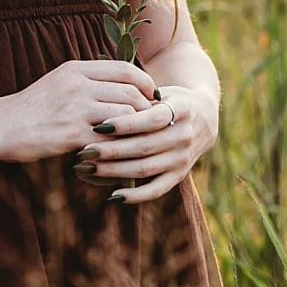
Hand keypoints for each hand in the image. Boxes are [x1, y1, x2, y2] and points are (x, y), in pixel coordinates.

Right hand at [0, 59, 157, 163]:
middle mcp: (77, 84)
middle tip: (151, 125)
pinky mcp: (71, 134)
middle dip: (146, 110)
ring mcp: (75, 109)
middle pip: (130, 92)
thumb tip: (123, 87)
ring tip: (138, 141)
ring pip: (126, 115)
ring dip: (136, 131)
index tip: (151, 98)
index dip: (145, 83)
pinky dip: (119, 148)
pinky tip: (120, 155)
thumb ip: (87, 81)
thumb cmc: (31, 108)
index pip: (124, 68)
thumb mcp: (58, 82)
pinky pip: (110, 140)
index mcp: (75, 69)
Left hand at [72, 83, 216, 203]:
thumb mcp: (160, 92)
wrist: (202, 117)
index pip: (151, 119)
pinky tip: (113, 195)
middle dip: (112, 150)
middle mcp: (185, 136)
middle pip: (145, 147)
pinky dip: (136, 195)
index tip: (98, 126)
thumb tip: (101, 104)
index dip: (125, 124)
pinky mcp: (180, 175)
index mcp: (182, 109)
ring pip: (146, 168)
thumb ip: (138, 97)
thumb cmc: (169, 100)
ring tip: (89, 168)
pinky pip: (157, 189)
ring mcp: (183, 158)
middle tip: (85, 151)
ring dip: (115, 171)